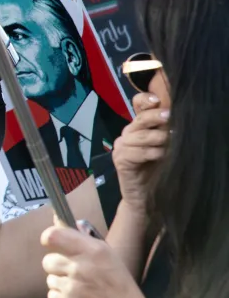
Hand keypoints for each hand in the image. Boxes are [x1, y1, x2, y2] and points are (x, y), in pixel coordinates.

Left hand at [41, 219, 161, 297]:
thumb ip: (80, 237)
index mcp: (93, 251)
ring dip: (61, 284)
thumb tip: (56, 219)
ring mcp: (73, 290)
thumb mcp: (106, 254)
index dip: (48, 238)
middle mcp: (81, 268)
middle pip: (47, 261)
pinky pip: (51, 297)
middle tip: (75, 273)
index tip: (51, 243)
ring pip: (50, 280)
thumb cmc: (117, 282)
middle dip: (58, 266)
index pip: (53, 236)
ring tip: (80, 290)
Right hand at [112, 94, 168, 213]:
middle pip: (139, 119)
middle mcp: (128, 133)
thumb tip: (179, 119)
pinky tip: (160, 155)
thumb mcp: (164, 148)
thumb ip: (166, 133)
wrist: (145, 198)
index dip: (144, 100)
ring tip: (170, 141)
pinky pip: (135, 153)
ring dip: (157, 138)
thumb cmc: (158, 171)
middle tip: (169, 116)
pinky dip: (150, 153)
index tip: (156, 99)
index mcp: (139, 127)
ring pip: (138, 136)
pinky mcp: (119, 160)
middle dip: (154, 116)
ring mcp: (121, 146)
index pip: (138, 105)